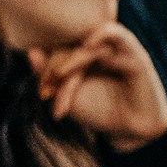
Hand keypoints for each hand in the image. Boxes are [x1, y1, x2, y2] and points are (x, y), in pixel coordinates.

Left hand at [29, 22, 166, 152]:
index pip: (60, 46)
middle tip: (49, 91)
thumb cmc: (98, 110)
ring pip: (87, 41)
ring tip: (59, 76)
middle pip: (71, 42)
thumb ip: (48, 73)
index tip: (44, 93)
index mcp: (85, 52)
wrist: (129, 131)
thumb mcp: (67, 93)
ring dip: (71, 58)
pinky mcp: (136, 54)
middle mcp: (102, 47)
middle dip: (55, 66)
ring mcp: (119, 49)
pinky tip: (86, 46)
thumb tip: (30, 49)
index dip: (47, 66)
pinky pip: (117, 35)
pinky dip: (100, 35)